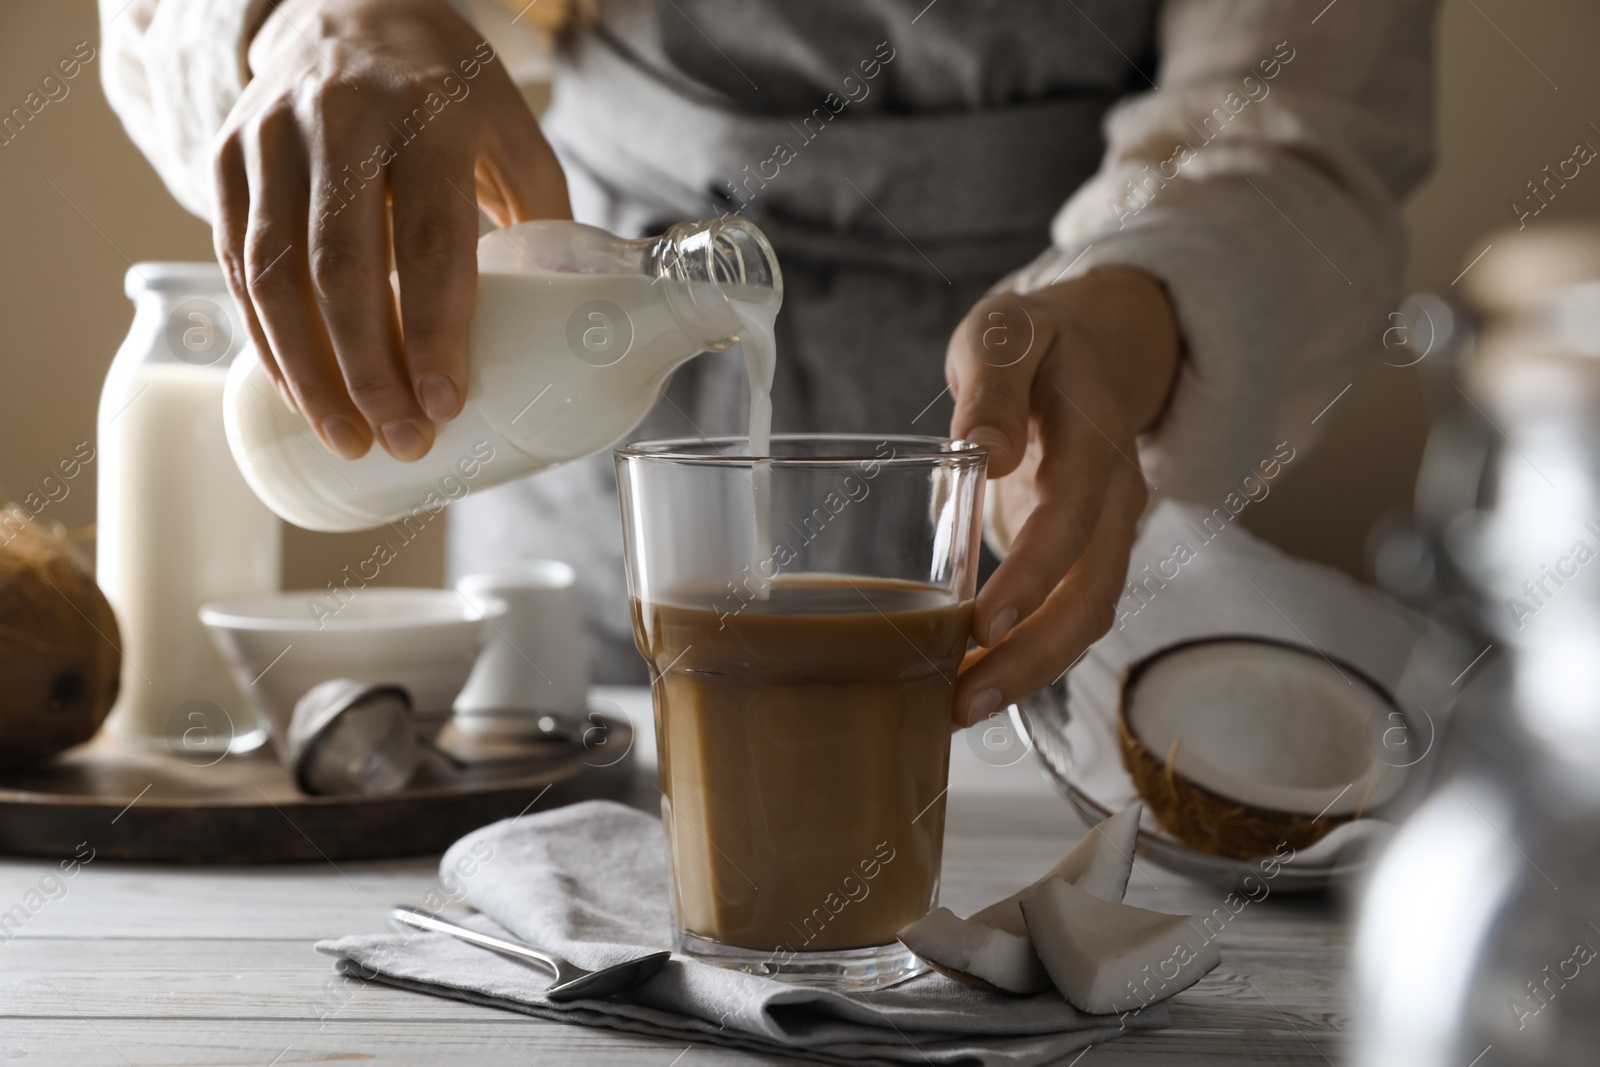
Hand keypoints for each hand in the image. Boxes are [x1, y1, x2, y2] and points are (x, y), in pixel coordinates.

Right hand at [213, 0, 569, 460]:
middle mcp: (342, 118)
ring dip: (309, 371)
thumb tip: (569, 329)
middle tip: (401, 441)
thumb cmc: (448, 91)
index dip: (434, 330)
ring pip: (275, 274)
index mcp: (430, 112)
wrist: (348, 7)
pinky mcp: (226, 157)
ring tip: (347, 436)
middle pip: (342, 268)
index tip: (445, 404)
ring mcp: (272, 135)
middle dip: (369, 371)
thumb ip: (543, 222)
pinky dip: (266, 338)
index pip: (428, 238)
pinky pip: (237, 264)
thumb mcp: (513, 134)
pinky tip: (299, 390)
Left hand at [947, 267, 1179, 727]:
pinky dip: (1022, 658)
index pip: (1073, 517)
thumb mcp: (1004, 334)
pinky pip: (1064, 618)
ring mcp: (1105, 535)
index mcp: (1095, 441)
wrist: (1085, 349)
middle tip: (963, 700)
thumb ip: (994, 385)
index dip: (1036, 573)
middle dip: (1032, 657)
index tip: (987, 621)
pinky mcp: (1083, 558)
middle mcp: (1115, 500)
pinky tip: (968, 685)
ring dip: (1027, 673)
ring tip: (957, 709)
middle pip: (1091, 595)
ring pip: (1084, 621)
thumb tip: (988, 452)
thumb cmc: (1032, 344)